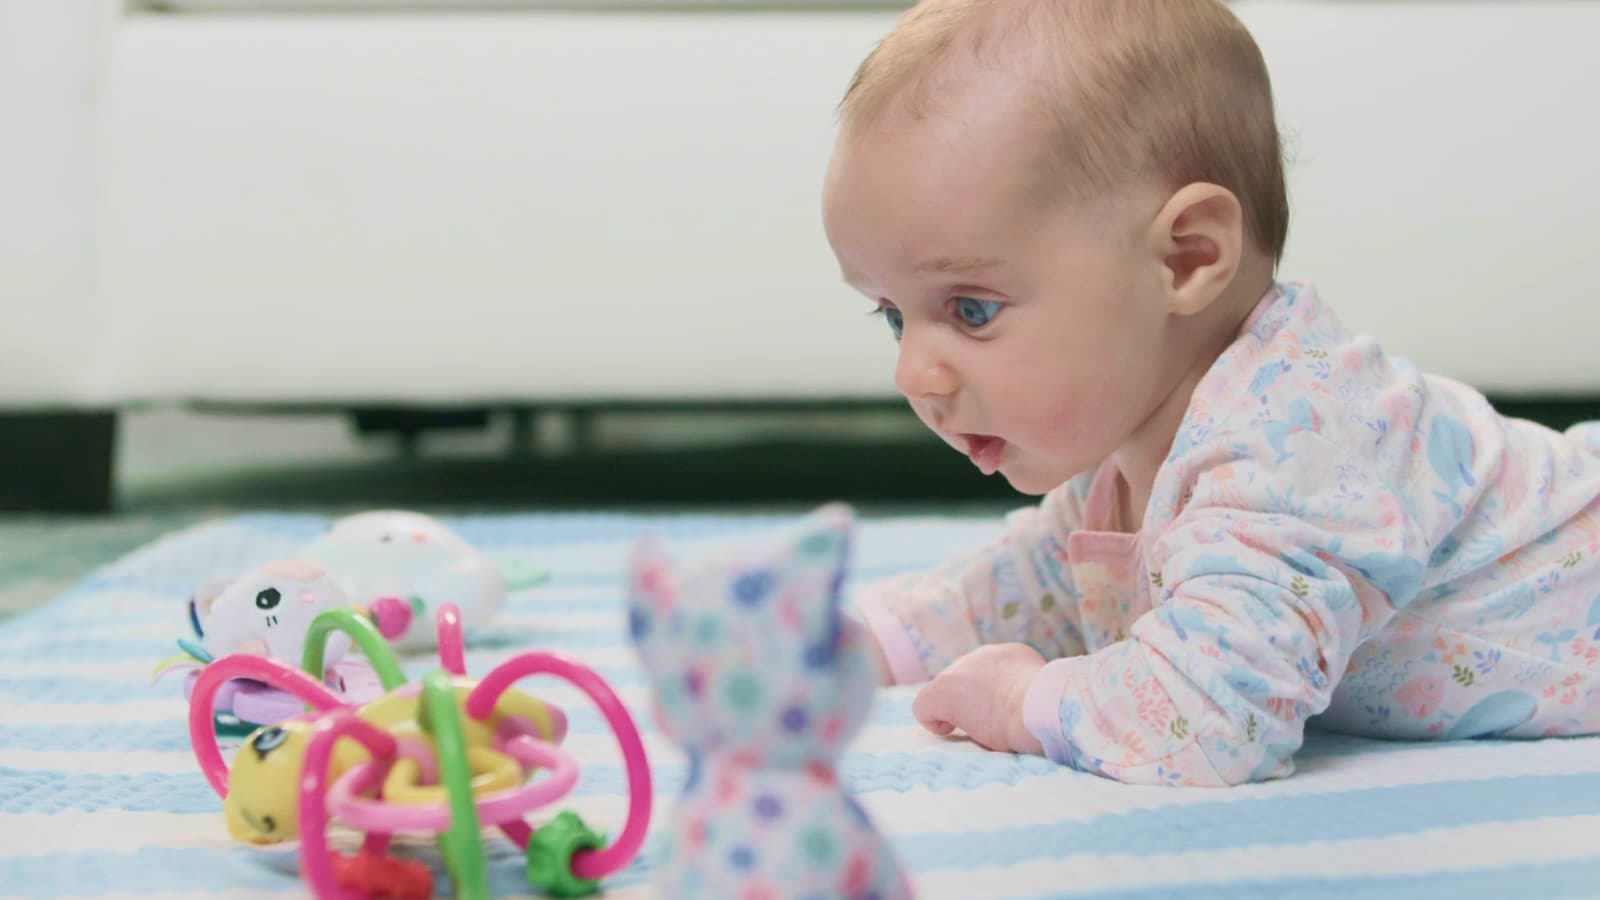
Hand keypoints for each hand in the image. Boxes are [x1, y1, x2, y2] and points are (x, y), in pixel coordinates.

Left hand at [912, 643, 1046, 754]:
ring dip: (959, 712)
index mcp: (1011, 656)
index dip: (995, 697)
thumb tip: (1027, 709)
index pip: (993, 675)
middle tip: (992, 725)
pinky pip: (924, 708)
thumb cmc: (1048, 709)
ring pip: (947, 693)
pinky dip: (935, 723)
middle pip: (966, 681)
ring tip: (978, 729)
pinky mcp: (942, 690)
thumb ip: (1032, 693)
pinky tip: (953, 731)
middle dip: (973, 703)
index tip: (1007, 714)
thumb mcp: (1044, 694)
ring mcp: (959, 671)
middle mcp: (983, 656)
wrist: (1038, 707)